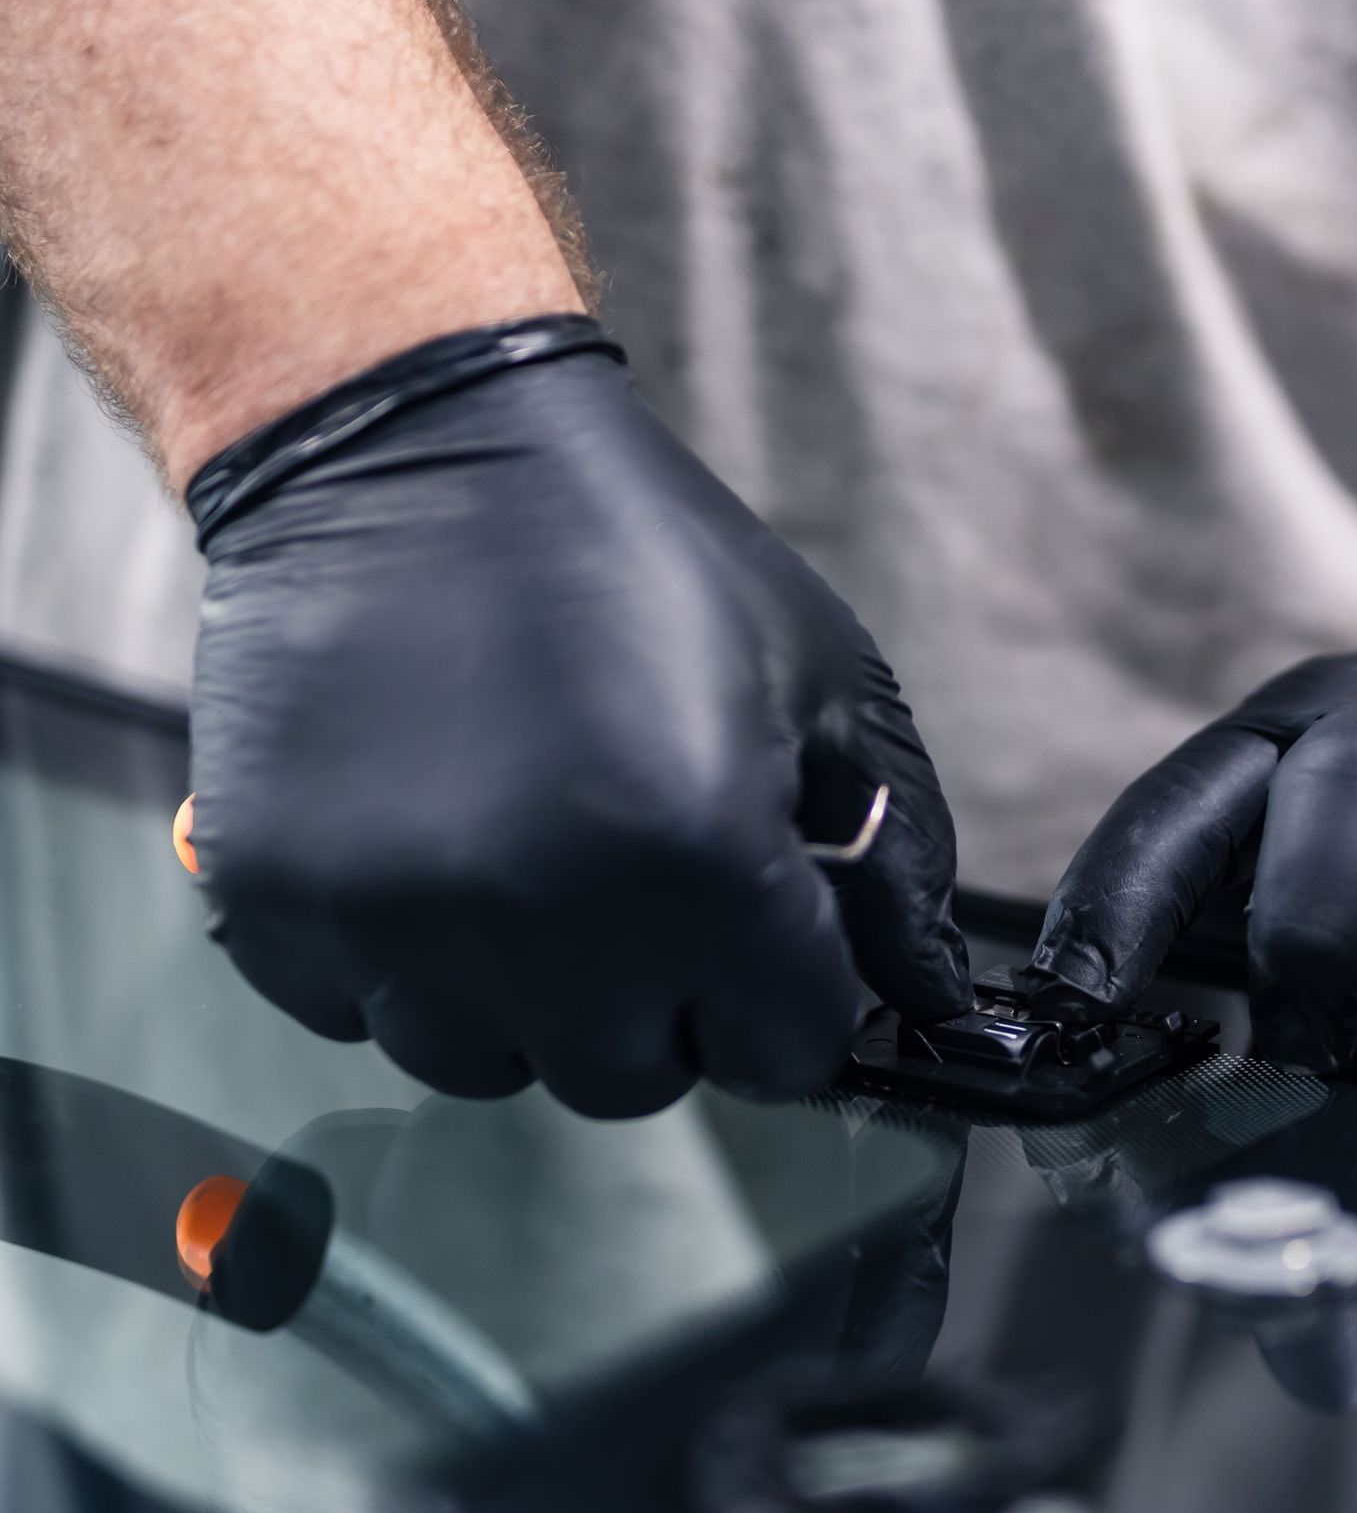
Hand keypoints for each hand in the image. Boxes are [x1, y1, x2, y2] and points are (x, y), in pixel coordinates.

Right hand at [185, 318, 968, 1115]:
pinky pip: (355, 1012)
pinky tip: (420, 841)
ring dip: (515, 994)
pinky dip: (392, 955)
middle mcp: (544, 916)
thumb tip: (922, 987)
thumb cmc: (621, 541)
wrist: (403, 436)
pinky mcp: (278, 899)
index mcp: (700, 857)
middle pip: (632, 1076)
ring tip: (516, 853)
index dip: (784, 994)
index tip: (760, 941)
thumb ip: (893, 848)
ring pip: (484, 1062)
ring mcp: (397, 919)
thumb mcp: (817, 668)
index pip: (783, 1052)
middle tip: (631, 877)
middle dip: (653, 1000)